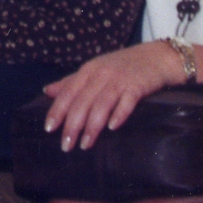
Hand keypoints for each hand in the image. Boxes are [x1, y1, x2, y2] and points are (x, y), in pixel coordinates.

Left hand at [41, 40, 182, 151]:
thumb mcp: (93, 70)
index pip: (68, 92)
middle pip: (82, 102)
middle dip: (72, 125)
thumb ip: (71, 82)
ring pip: (101, 104)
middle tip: (66, 146)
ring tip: (85, 145)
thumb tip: (46, 91)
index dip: (57, 110)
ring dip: (92, 126)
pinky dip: (118, 114)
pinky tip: (112, 128)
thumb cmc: (121, 66)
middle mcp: (101, 74)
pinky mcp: (138, 86)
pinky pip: (126, 101)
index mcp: (87, 70)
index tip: (49, 129)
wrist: (156, 57)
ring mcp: (119, 80)